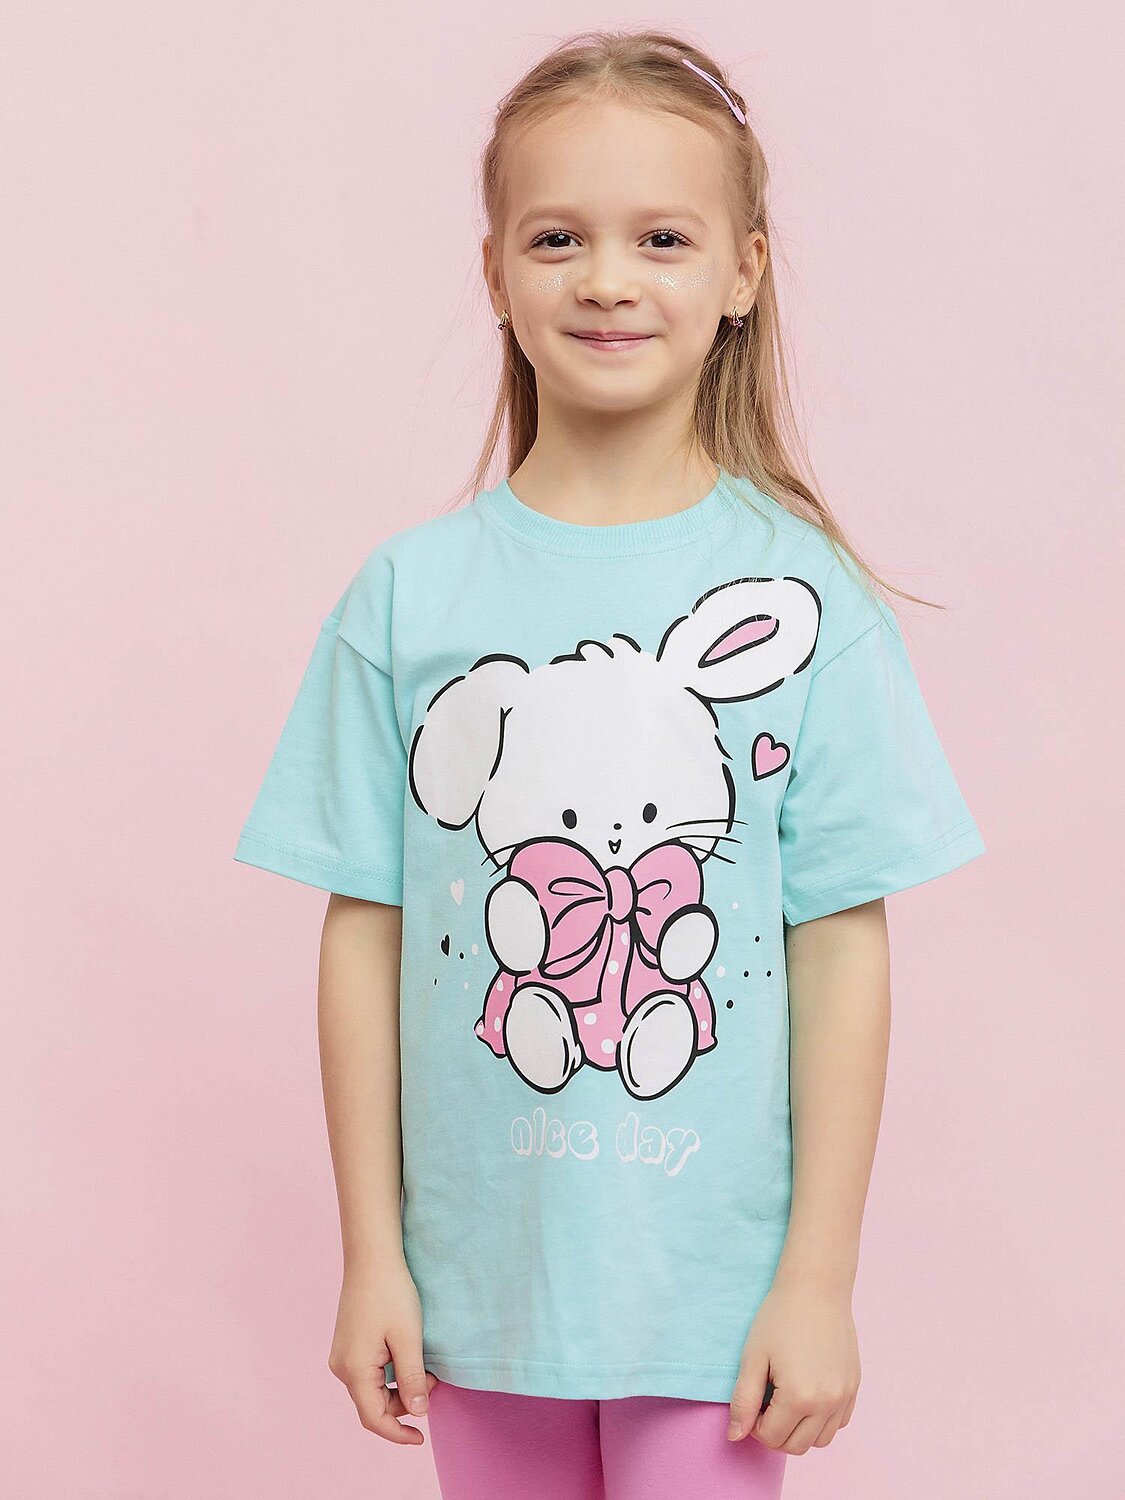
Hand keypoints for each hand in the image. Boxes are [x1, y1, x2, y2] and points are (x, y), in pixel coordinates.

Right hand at [327, 1257, 439, 1445]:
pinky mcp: (348, 1344)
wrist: (371, 1256)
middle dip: (405, 1403)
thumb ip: (412, 1379)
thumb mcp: (408, 1338)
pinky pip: (369, 1372)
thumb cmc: (391, 1293)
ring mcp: (342, 1355)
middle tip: (432, 1381)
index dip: (398, 1433)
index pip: (375, 1419)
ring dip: (399, 1387)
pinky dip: (391, 1374)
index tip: (422, 1438)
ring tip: (424, 1367)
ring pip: (373, 1389)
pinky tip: (408, 1357)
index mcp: (354, 1370)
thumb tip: (418, 1413)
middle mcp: (341, 1367)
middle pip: (374, 1405)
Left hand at [727, 1273, 859, 1454]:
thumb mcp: (753, 1357)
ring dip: (799, 1431)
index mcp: (800, 1397)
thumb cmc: (780, 1317)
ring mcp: (845, 1396)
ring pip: (820, 1440)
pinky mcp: (854, 1386)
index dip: (754, 1425)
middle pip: (797, 1446)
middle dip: (775, 1433)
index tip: (751, 1400)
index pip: (772, 1438)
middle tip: (765, 1402)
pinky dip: (821, 1420)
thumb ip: (743, 1400)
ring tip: (785, 1399)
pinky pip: (838, 1423)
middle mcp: (827, 1403)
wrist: (816, 1287)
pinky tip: (807, 1394)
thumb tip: (734, 1436)